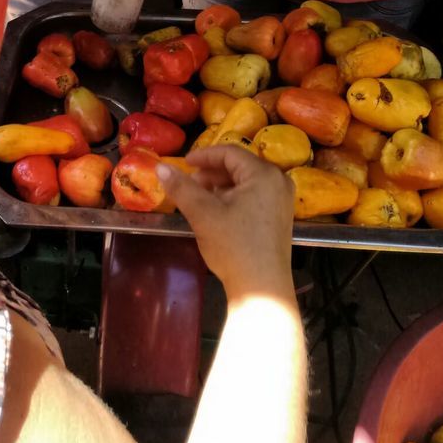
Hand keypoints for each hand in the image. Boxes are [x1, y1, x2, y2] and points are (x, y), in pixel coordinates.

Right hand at [157, 146, 294, 299]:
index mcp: (264, 174)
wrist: (261, 289)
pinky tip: (218, 211)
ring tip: (200, 197)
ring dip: (221, 185)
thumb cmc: (233, 245)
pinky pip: (255, 196)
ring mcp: (282, 201)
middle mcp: (278, 182)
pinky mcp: (280, 218)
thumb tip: (160, 167)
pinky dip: (234, 197)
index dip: (204, 155)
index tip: (184, 163)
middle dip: (212, 172)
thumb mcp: (203, 213)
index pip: (230, 153)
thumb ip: (181, 187)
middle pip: (240, 166)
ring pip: (246, 182)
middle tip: (190, 182)